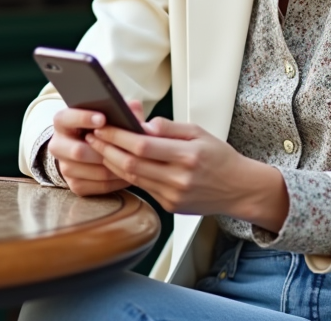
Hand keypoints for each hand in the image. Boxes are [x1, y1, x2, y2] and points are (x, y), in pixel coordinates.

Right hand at [48, 106, 132, 196]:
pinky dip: (116, 181)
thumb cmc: (99, 127)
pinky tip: (129, 173)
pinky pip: (99, 186)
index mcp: (62, 122)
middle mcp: (58, 145)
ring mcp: (65, 167)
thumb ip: (118, 108)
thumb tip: (134, 106)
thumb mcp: (104, 114)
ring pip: (91, 170)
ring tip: (132, 160)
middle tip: (123, 146)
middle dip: (103, 150)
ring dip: (114, 166)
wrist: (87, 150)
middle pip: (77, 151)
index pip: (66, 118)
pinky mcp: (75, 185)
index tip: (103, 118)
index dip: (84, 118)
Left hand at [87, 109, 288, 230]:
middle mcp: (180, 178)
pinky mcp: (170, 206)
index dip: (117, 136)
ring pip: (133, 179)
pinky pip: (143, 188)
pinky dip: (127, 175)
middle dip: (107, 149)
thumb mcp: (199, 132)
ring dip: (112, 163)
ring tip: (99, 149)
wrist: (239, 189)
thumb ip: (169, 128)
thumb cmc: (219, 157)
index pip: (142, 145)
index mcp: (188, 155)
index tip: (102, 127)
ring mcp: (174, 195)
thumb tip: (142, 124)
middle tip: (91, 137)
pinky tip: (117, 163)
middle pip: (132, 164)